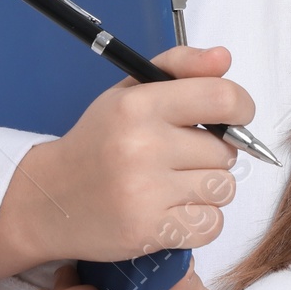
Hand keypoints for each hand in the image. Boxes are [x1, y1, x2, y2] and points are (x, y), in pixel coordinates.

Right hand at [22, 46, 253, 264]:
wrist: (50, 198)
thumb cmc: (98, 142)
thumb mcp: (129, 91)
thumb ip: (179, 67)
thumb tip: (223, 59)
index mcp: (139, 104)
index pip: (221, 98)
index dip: (240, 108)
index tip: (234, 117)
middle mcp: (143, 146)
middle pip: (225, 151)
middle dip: (212, 154)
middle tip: (179, 158)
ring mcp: (146, 192)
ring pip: (223, 188)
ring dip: (208, 189)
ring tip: (175, 185)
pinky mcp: (149, 231)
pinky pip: (212, 224)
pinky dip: (201, 220)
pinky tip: (173, 211)